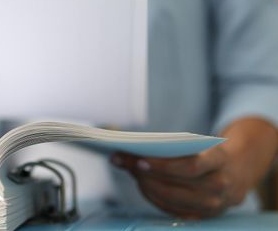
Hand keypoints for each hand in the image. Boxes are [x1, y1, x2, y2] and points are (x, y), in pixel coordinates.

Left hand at [111, 118, 277, 218]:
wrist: (236, 173)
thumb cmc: (207, 154)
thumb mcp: (197, 144)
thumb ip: (169, 145)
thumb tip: (130, 148)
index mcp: (220, 160)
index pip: (191, 166)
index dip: (163, 165)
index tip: (138, 159)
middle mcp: (219, 185)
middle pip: (176, 184)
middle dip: (145, 174)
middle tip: (124, 162)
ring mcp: (213, 205)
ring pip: (171, 198)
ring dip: (145, 185)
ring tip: (130, 171)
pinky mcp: (202, 217)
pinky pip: (172, 210)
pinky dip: (153, 197)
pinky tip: (142, 184)